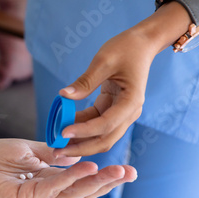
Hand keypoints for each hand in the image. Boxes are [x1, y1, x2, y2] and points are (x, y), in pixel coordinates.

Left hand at [0, 139, 136, 197]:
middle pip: (82, 190)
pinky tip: (88, 169)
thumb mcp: (25, 150)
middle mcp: (46, 191)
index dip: (100, 173)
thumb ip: (49, 153)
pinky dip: (71, 179)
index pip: (78, 178)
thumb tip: (72, 152)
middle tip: (131, 174)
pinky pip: (52, 189)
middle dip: (107, 182)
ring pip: (72, 193)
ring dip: (96, 183)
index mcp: (46, 179)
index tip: (123, 166)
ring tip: (118, 173)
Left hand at [55, 2, 191, 156]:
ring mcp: (121, 114)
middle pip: (105, 140)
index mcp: (131, 101)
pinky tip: (62, 128)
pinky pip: (94, 125)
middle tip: (57, 152)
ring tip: (57, 145)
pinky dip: (80, 129)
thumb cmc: (125, 48)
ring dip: (79, 143)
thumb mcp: (103, 60)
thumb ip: (85, 81)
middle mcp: (129, 113)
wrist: (141, 44)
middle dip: (81, 148)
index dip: (83, 131)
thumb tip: (63, 95)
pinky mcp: (112, 111)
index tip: (63, 133)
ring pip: (100, 137)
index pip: (105, 124)